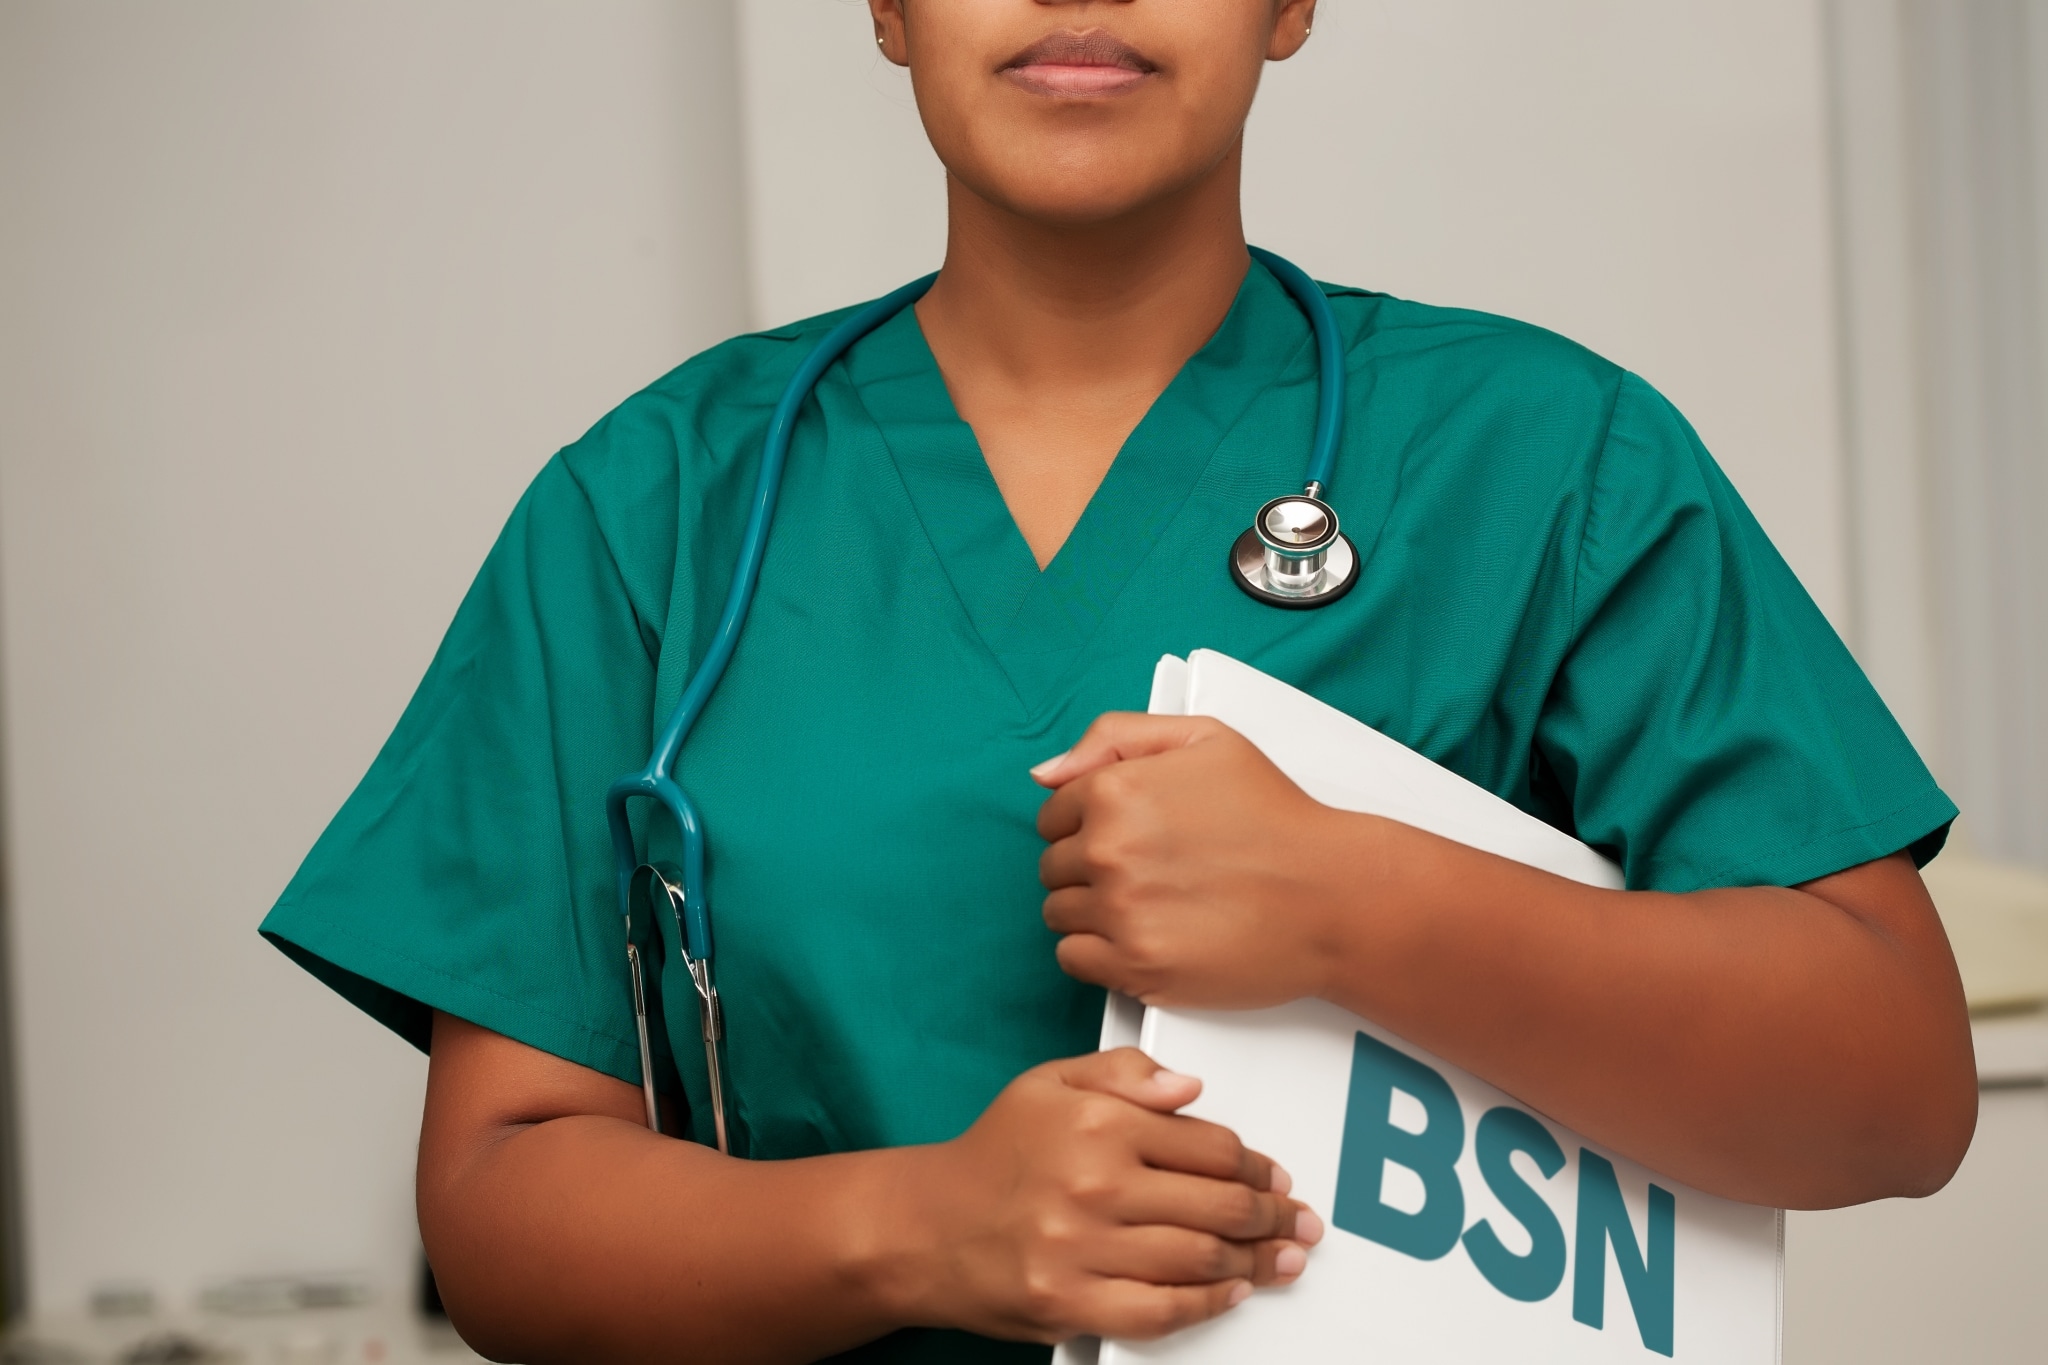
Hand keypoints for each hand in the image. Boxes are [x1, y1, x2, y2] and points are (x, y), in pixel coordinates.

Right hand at [896, 1048, 1321, 1342]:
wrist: (926, 1228)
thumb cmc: (992, 1156)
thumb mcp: (1048, 1083)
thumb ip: (1123, 1074)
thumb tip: (1190, 1088)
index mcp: (1098, 1124)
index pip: (1209, 1146)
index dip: (1255, 1165)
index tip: (1274, 1176)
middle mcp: (1095, 1184)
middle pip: (1218, 1205)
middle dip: (1272, 1217)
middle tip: (1298, 1223)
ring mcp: (1084, 1250)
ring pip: (1200, 1258)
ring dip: (1254, 1262)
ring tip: (1281, 1260)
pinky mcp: (1072, 1304)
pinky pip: (1162, 1310)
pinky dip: (1206, 1304)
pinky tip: (1229, 1293)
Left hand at [1033, 712, 1361, 1007]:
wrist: (1332, 895)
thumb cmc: (1276, 817)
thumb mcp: (1204, 738)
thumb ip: (1115, 737)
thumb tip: (1045, 774)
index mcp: (1116, 790)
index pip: (1053, 816)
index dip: (1088, 827)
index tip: (1127, 838)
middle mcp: (1109, 850)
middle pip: (1053, 867)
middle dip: (1091, 869)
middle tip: (1148, 873)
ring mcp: (1120, 912)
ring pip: (1059, 915)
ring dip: (1092, 912)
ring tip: (1149, 905)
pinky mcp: (1136, 967)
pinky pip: (1073, 960)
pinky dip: (1098, 953)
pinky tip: (1141, 936)